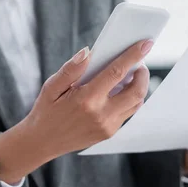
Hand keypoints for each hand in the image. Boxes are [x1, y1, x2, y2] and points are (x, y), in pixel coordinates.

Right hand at [0, 40, 152, 182]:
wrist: (42, 142)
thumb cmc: (46, 111)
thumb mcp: (51, 87)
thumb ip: (71, 69)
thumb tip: (88, 52)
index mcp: (86, 99)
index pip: (116, 72)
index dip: (133, 56)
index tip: (146, 43)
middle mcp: (101, 115)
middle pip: (136, 91)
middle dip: (143, 74)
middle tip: (140, 64)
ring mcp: (107, 126)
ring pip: (136, 104)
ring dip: (139, 87)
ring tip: (132, 75)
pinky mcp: (109, 133)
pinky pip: (128, 113)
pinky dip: (130, 99)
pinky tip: (121, 91)